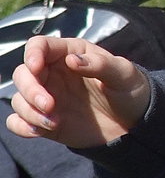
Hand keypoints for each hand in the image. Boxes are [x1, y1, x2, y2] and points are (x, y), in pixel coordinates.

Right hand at [6, 35, 150, 146]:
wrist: (134, 123)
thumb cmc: (130, 90)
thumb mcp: (123, 74)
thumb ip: (100, 64)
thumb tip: (72, 60)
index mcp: (70, 54)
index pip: (39, 46)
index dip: (33, 54)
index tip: (36, 67)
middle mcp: (53, 73)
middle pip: (22, 74)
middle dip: (30, 89)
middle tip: (50, 105)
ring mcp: (47, 97)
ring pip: (19, 99)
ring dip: (29, 111)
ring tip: (54, 122)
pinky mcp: (45, 120)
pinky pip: (18, 122)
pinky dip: (22, 126)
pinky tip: (39, 131)